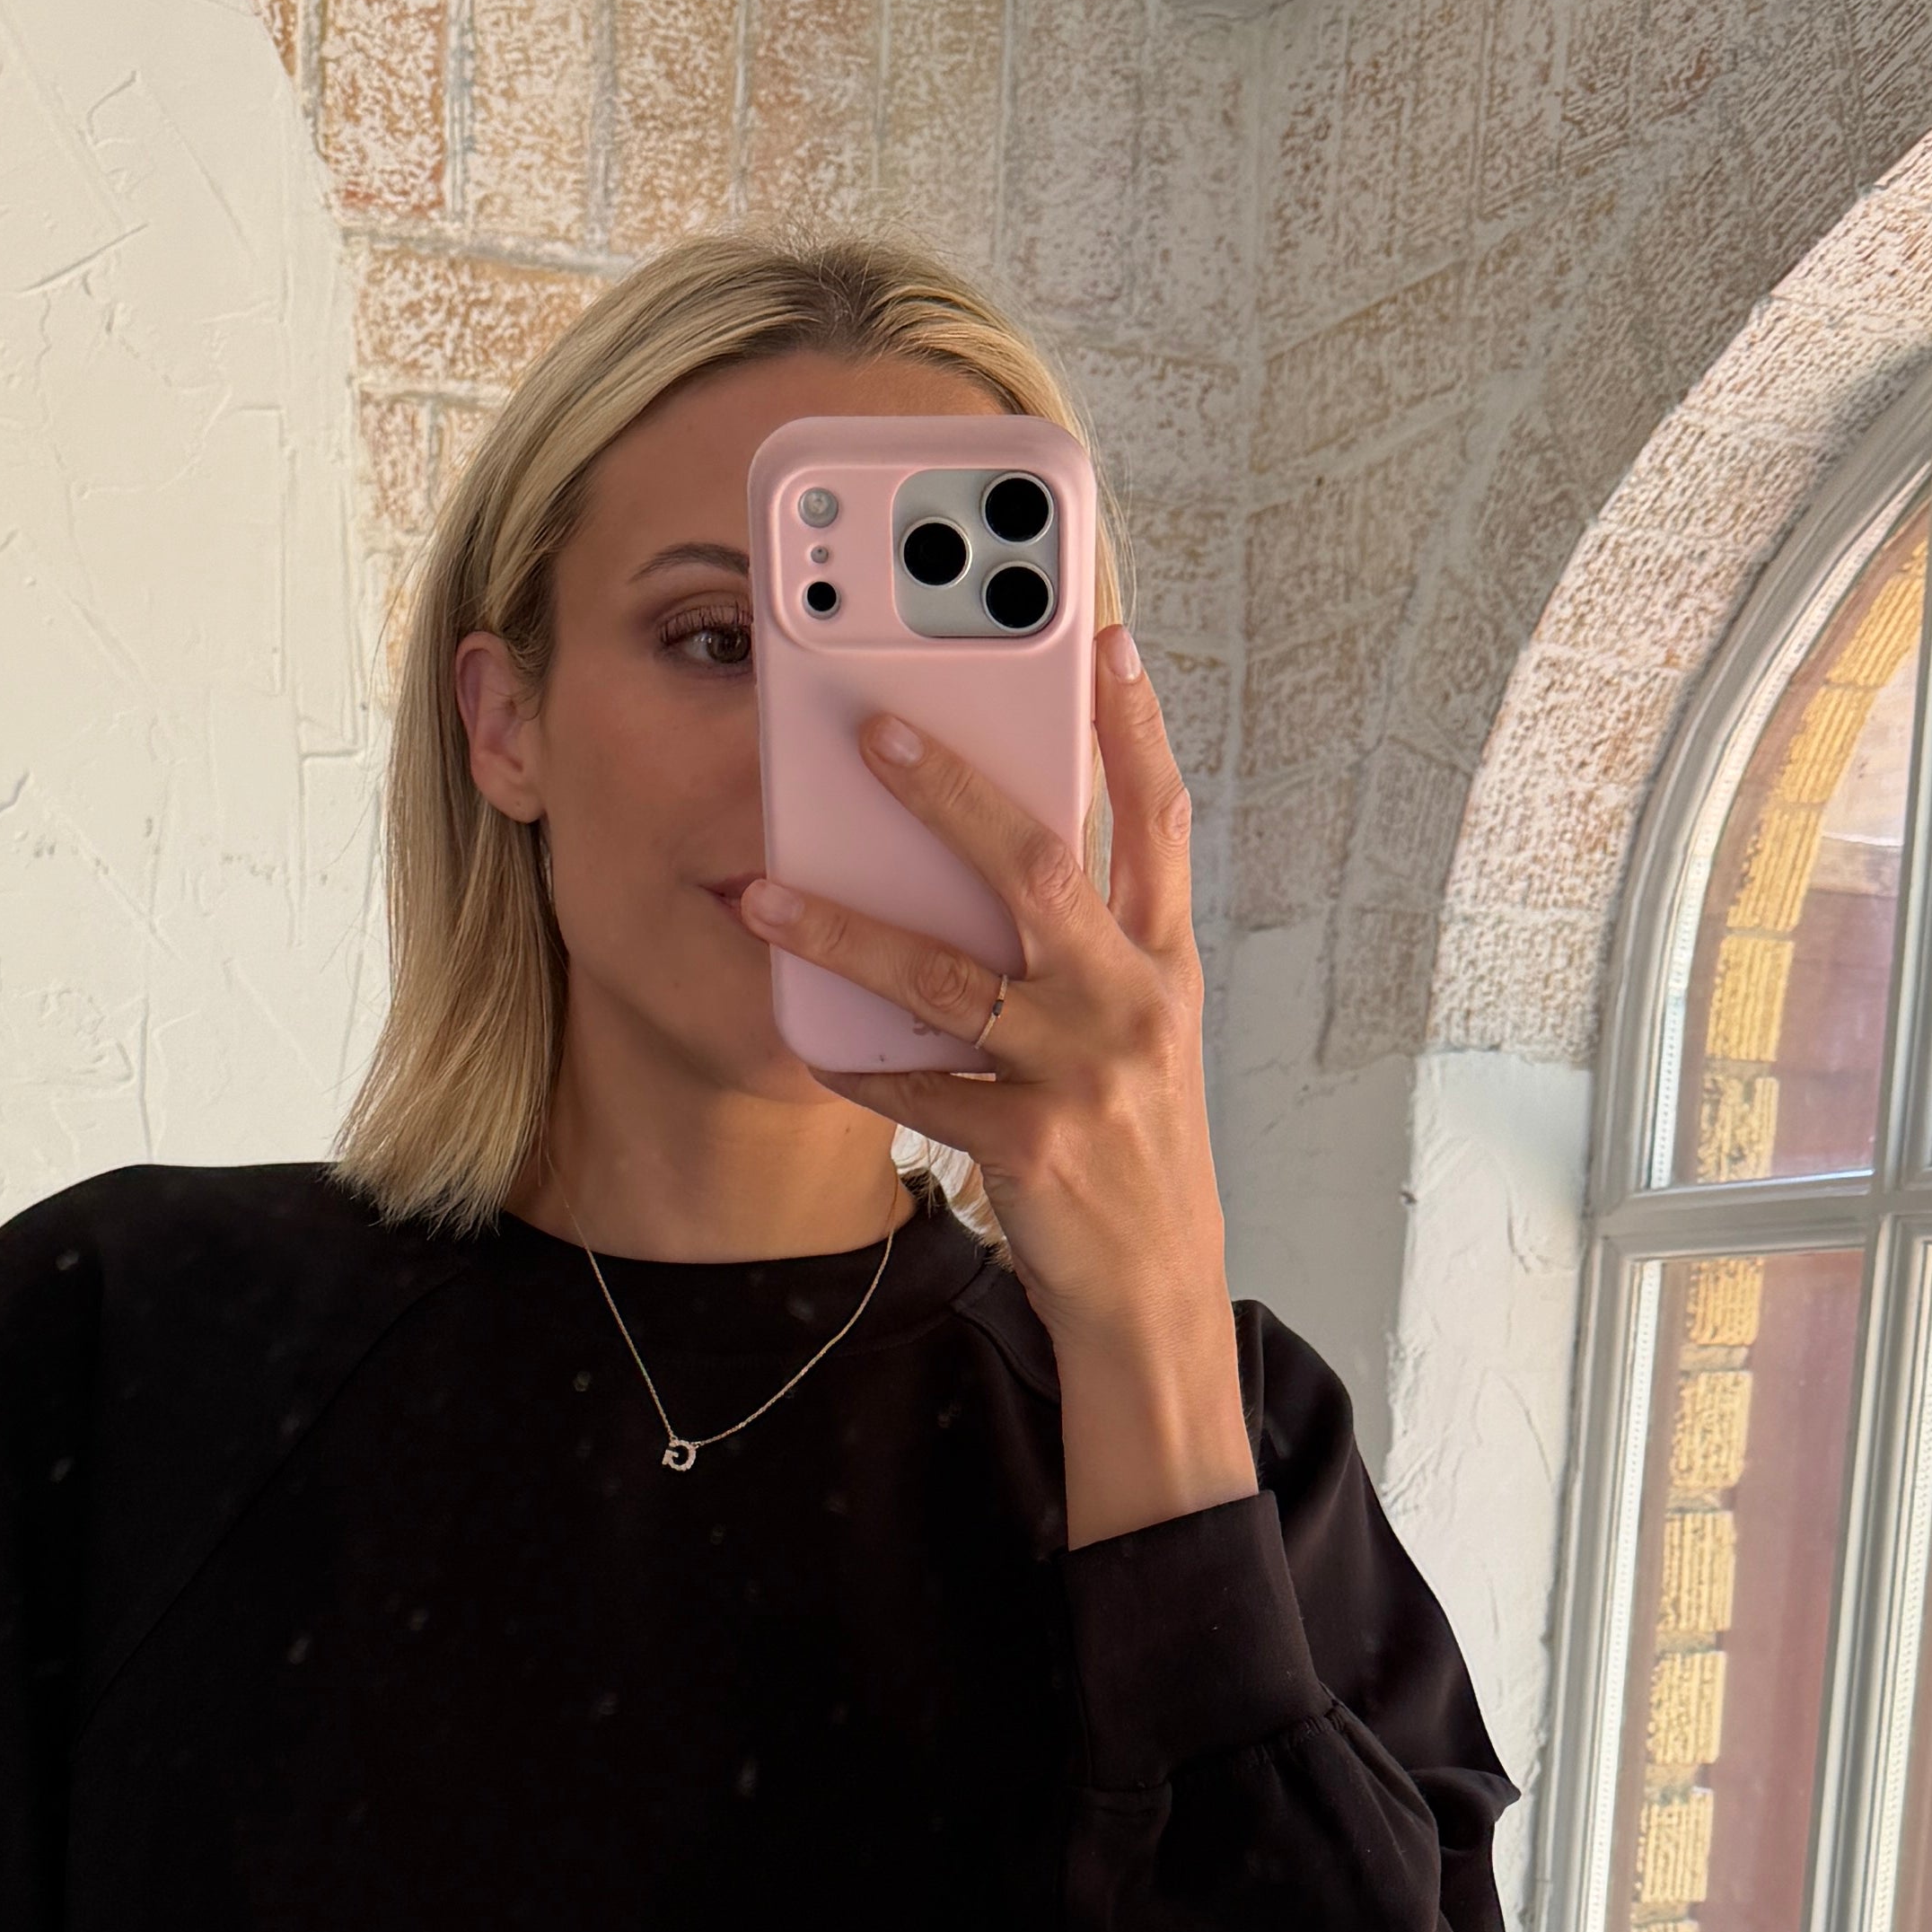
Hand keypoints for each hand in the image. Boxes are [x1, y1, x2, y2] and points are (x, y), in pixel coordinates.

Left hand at [736, 625, 1256, 1547]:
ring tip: (766, 892)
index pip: (1159, 820)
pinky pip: (919, 1086)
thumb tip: (1006, 839)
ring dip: (847, 930)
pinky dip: (856, 1063)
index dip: (1133, 726)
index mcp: (1164, 963)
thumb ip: (1095, 938)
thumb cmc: (1134, 1147)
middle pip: (1040, 865)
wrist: (1154, 1295)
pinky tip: (802, 1039)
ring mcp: (1085, 1074)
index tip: (1101, 635)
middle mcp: (1133, 1002)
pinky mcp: (1032, 1146)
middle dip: (950, 789)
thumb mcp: (1142, 1031)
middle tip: (870, 725)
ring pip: (950, 975)